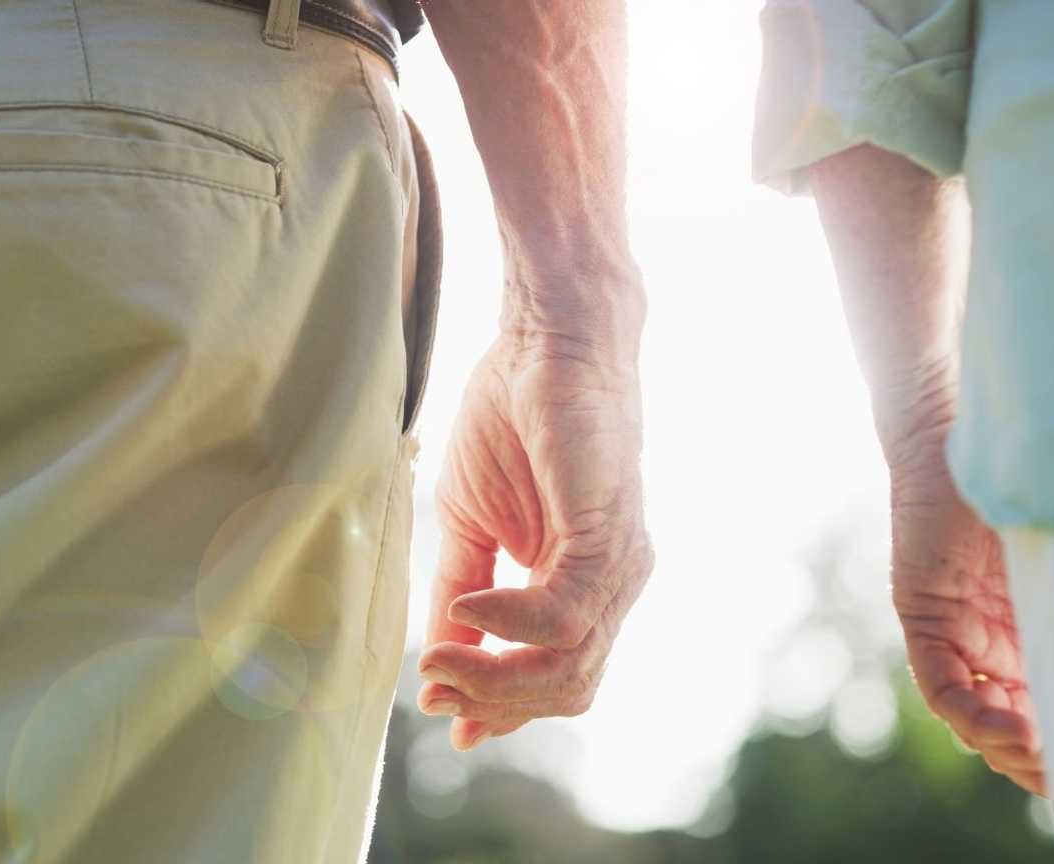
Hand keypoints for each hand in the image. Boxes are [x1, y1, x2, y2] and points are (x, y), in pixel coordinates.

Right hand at [418, 332, 651, 750]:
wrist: (542, 342)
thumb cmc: (509, 419)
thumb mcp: (469, 526)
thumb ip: (461, 594)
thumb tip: (441, 667)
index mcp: (584, 586)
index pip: (557, 679)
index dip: (499, 708)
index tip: (440, 710)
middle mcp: (615, 586)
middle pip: (567, 689)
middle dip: (493, 702)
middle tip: (434, 686)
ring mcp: (619, 565)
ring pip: (570, 667)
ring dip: (494, 677)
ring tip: (441, 659)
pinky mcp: (608, 536)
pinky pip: (563, 615)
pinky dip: (506, 626)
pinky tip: (468, 609)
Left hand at [886, 413, 1047, 795]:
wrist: (961, 440)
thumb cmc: (1025, 489)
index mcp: (1024, 636)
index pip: (1035, 710)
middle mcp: (987, 644)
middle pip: (1005, 724)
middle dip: (1034, 762)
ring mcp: (954, 633)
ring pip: (972, 715)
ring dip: (1005, 745)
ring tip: (1041, 754)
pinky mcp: (924, 616)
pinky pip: (941, 682)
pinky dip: (972, 711)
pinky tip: (1009, 724)